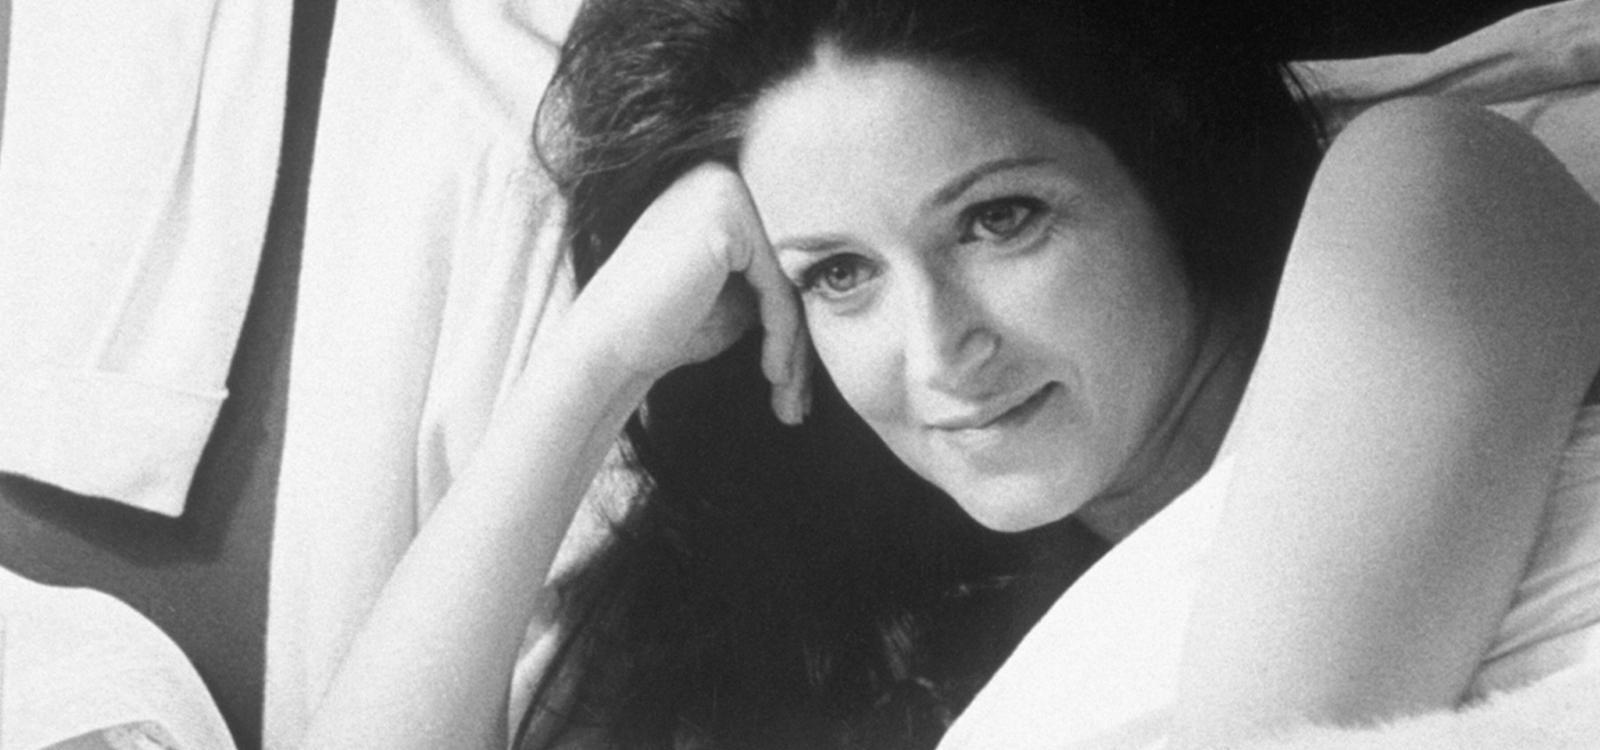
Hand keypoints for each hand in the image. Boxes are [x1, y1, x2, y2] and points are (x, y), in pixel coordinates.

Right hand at [562, 162, 810, 423]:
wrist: (609, 346)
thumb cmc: (669, 326)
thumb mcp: (738, 296)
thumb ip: (780, 277)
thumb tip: (846, 281)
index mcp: (725, 188)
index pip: (787, 256)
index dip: (799, 321)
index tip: (797, 379)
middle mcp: (725, 173)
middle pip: (793, 263)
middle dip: (802, 339)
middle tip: (799, 399)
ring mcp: (724, 188)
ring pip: (792, 277)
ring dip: (796, 347)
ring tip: (790, 400)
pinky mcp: (727, 215)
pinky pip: (779, 284)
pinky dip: (782, 337)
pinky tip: (773, 375)